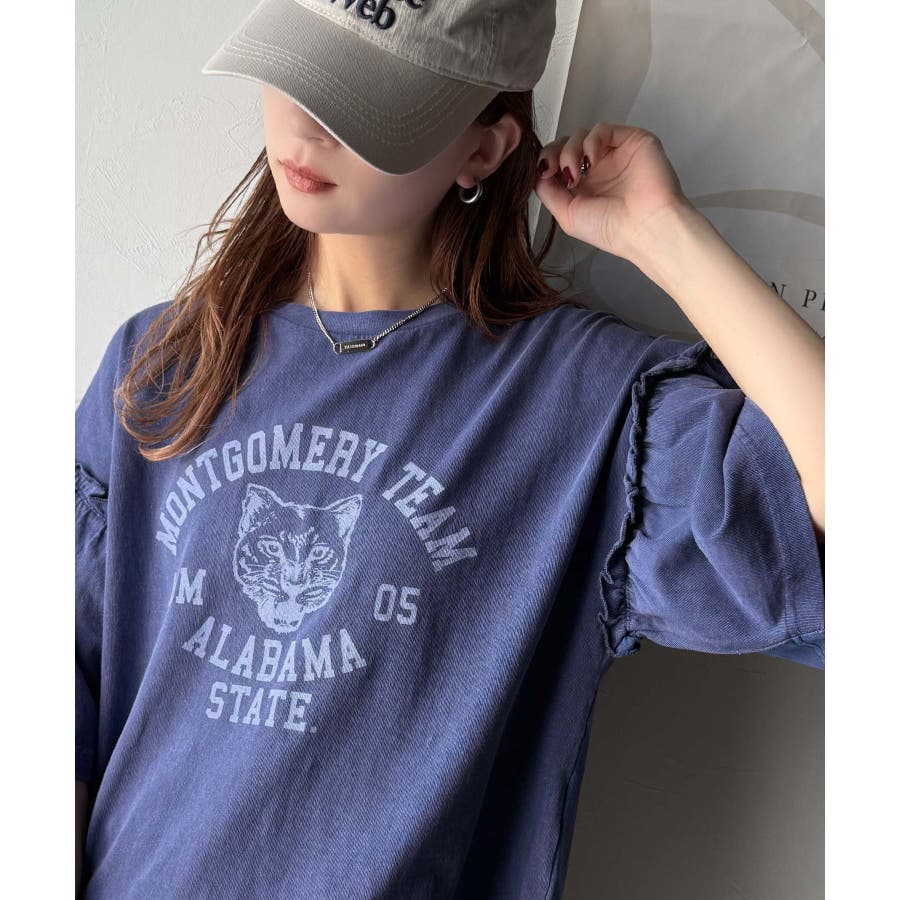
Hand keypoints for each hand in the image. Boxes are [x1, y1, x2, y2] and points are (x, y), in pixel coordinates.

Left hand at [533, 122, 691, 260]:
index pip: (557, 162)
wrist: (644, 226)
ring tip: (575, 174)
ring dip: (570, 150)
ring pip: (581, 135)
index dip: (545, 161)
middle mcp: (598, 169)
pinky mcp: (631, 140)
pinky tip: (591, 161)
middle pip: (566, 144)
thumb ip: (548, 192)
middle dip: (554, 154)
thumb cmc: (610, 228)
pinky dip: (591, 141)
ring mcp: (614, 154)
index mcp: (584, 187)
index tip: (542, 172)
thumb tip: (535, 173)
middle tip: (553, 170)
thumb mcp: (567, 215)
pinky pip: (602, 129)